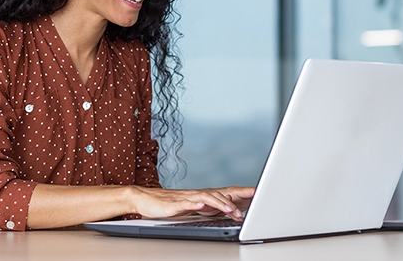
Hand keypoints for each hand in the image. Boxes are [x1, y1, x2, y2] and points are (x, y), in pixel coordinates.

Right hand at [127, 186, 254, 220]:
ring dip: (219, 204)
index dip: (243, 192)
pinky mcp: (174, 204)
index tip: (259, 193)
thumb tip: (226, 211)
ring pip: (206, 198)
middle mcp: (197, 194)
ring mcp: (185, 198)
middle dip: (236, 199)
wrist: (144, 199)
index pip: (226, 192)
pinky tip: (202, 205)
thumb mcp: (194, 208)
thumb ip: (209, 208)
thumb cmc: (168, 204)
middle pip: (220, 194)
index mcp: (203, 196)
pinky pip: (186, 203)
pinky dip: (196, 204)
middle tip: (251, 204)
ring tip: (230, 210)